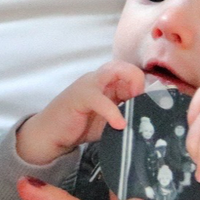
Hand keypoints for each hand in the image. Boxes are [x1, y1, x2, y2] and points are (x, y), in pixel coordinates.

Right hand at [16, 60, 144, 165]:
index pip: (130, 74)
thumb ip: (126, 116)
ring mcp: (88, 84)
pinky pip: (99, 98)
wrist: (50, 134)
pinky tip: (119, 125)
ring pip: (112, 70)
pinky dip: (112, 111)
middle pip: (122, 65)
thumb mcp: (108, 121)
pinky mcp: (79, 96)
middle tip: (144, 101)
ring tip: (136, 103)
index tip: (148, 105)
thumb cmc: (80, 126)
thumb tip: (149, 122)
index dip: (142, 87)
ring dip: (129, 83)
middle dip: (137, 78)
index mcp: (107, 83)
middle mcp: (98, 79)